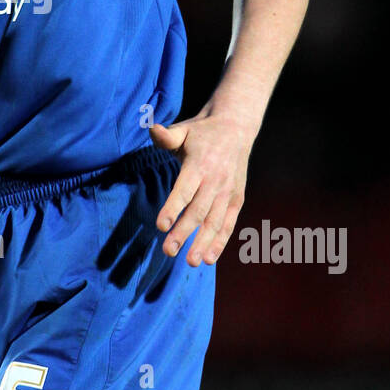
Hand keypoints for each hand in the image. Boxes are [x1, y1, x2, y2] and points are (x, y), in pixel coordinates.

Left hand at [149, 112, 255, 265]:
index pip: (184, 190)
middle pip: (199, 211)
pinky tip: (209, 258)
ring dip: (203, 243)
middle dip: (184, 233)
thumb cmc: (201, 133)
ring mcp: (228, 191)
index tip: (160, 226)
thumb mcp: (183, 130)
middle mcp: (216, 180)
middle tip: (168, 251)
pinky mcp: (237, 199)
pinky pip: (229, 223)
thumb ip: (167, 136)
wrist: (236, 127)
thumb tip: (152, 129)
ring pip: (215, 221)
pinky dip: (220, 242)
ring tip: (191, 262)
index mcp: (199, 164)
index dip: (173, 208)